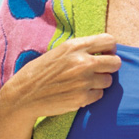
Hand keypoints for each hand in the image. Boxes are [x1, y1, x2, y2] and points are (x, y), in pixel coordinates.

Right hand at [0, 34, 121, 127]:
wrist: (23, 95)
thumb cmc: (41, 72)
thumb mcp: (59, 52)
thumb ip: (81, 49)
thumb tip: (106, 49)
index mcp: (75, 46)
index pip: (109, 41)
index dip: (110, 49)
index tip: (106, 54)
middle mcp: (82, 62)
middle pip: (115, 62)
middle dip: (110, 67)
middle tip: (100, 71)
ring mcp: (83, 81)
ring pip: (108, 80)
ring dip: (99, 83)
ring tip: (84, 83)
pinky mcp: (81, 98)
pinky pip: (100, 95)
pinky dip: (92, 95)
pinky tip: (78, 93)